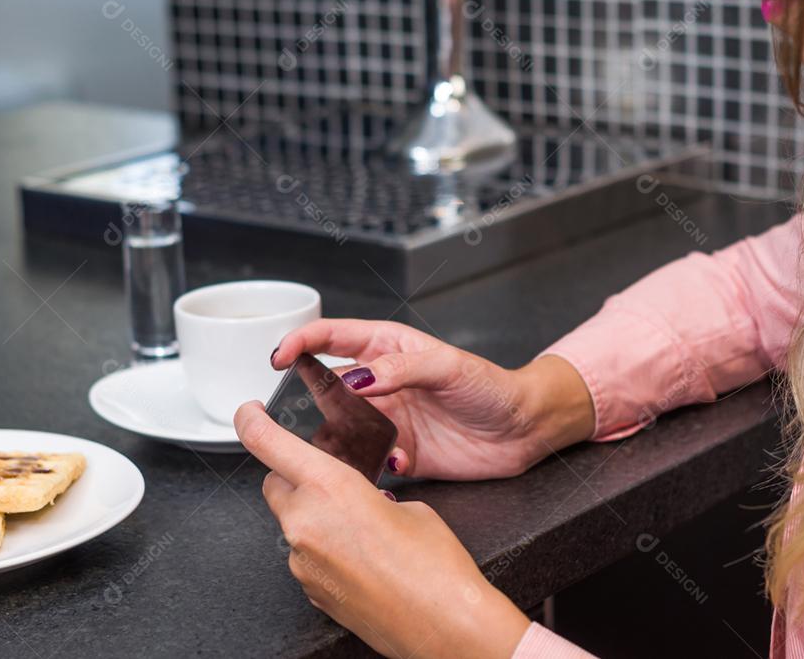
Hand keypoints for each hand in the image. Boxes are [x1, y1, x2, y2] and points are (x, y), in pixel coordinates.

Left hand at [234, 402, 530, 658]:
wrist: (444, 627)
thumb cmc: (436, 569)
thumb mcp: (407, 505)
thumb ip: (368, 493)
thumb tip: (358, 503)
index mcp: (330, 487)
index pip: (267, 443)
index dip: (251, 421)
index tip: (249, 413)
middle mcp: (305, 523)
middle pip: (276, 483)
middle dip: (298, 476)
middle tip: (333, 481)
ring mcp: (302, 561)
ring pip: (292, 521)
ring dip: (315, 516)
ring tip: (361, 530)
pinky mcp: (309, 590)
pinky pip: (305, 555)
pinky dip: (325, 548)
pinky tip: (362, 558)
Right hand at [271, 319, 594, 479]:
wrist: (525, 430)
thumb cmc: (492, 386)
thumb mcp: (447, 366)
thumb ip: (398, 369)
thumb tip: (354, 379)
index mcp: (387, 348)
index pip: (331, 337)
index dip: (300, 342)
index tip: (278, 357)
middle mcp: (380, 384)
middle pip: (327, 386)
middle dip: (314, 398)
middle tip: (318, 412)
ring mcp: (387, 419)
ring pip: (341, 429)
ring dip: (341, 438)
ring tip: (358, 443)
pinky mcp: (398, 453)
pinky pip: (366, 462)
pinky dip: (370, 466)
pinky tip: (393, 462)